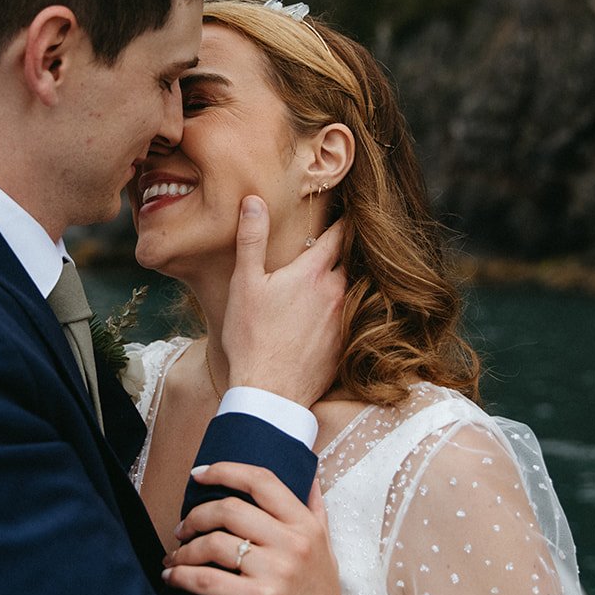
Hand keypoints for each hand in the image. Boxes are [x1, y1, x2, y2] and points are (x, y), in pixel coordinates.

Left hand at [163, 462, 350, 594]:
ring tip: (174, 557)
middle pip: (229, 509)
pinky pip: (208, 580)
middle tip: (182, 528)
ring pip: (214, 543)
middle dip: (196, 515)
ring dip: (185, 549)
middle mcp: (293, 544)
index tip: (199, 474)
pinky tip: (171, 576)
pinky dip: (182, 576)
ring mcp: (276, 573)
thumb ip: (316, 512)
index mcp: (307, 527)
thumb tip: (309, 475)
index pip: (262, 481)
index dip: (225, 470)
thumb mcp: (327, 553)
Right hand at [222, 197, 345, 406]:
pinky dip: (340, 313)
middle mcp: (335, 293)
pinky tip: (325, 319)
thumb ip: (252, 239)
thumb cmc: (252, 337)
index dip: (342, 222)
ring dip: (341, 284)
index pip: (338, 236)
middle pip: (348, 263)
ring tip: (329, 281)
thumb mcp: (244, 283)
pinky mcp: (344, 346)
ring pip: (350, 292)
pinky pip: (348, 320)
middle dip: (343, 253)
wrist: (270, 393)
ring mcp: (344, 321)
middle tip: (336, 245)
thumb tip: (254, 201)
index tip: (348, 212)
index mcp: (312, 273)